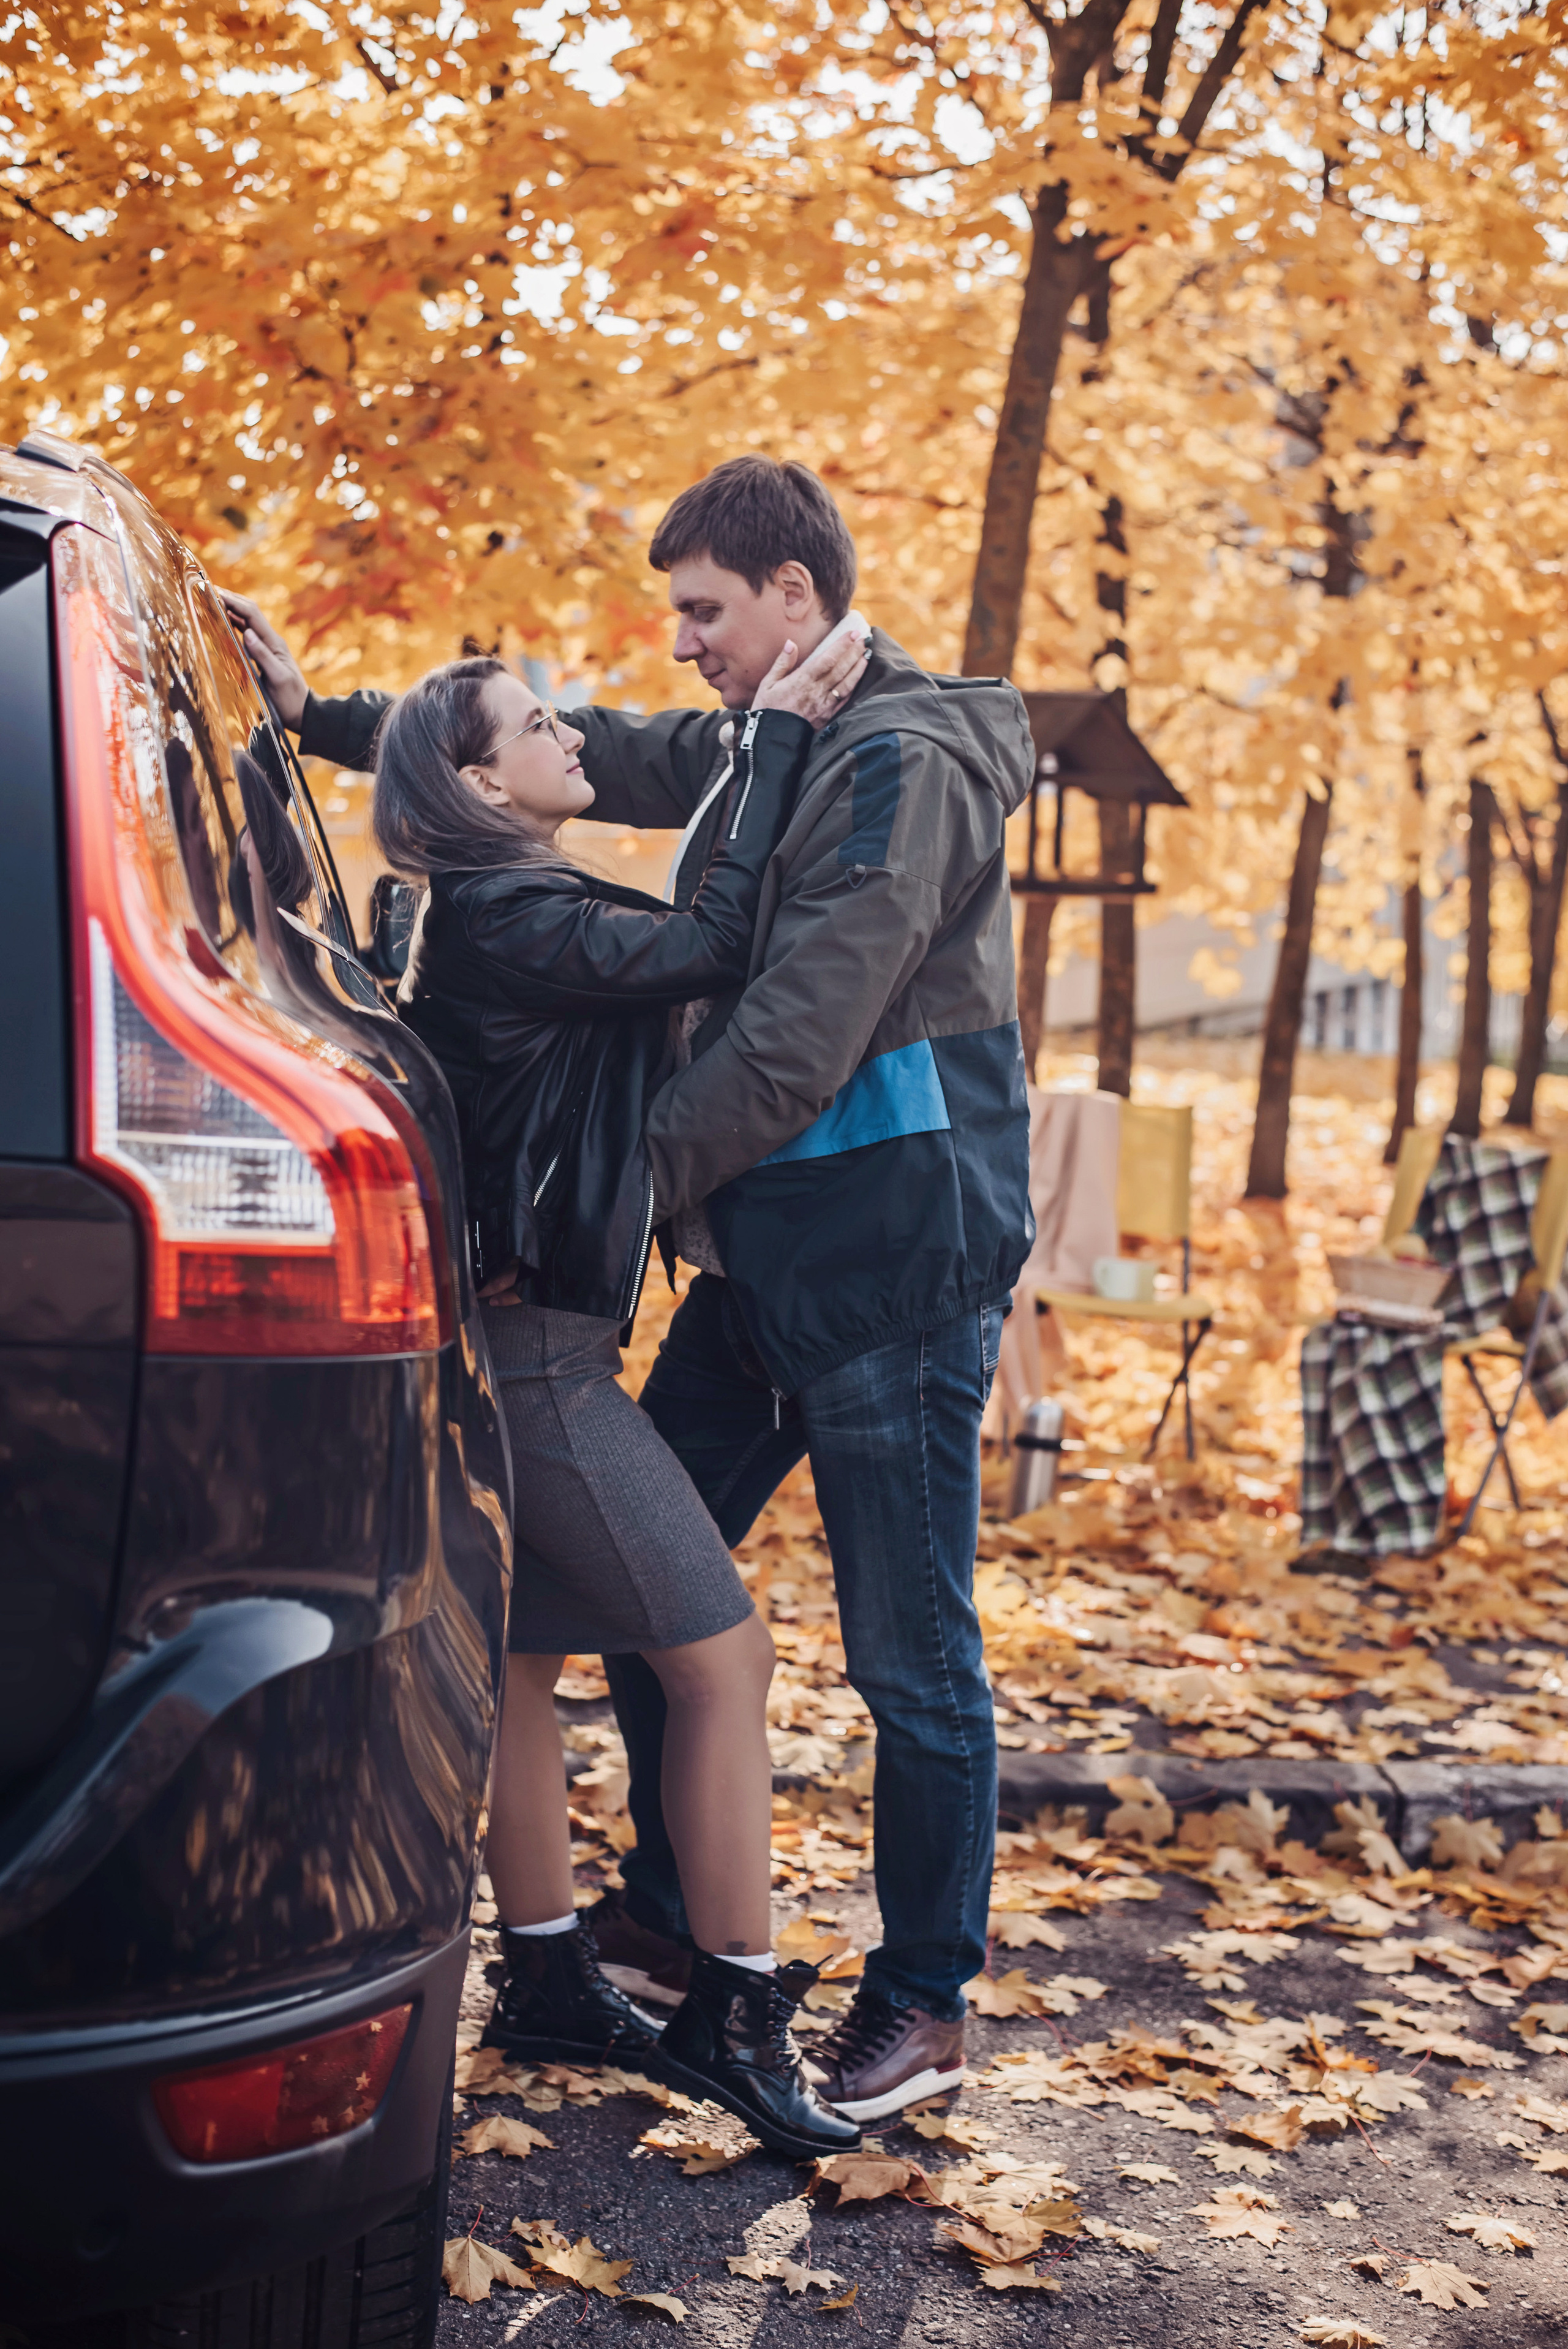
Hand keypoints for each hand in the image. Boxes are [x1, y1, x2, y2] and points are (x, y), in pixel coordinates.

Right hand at [218, 590, 308, 730]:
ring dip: (230, 610)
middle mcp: (270, 642)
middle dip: (230, 600)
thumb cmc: (290, 699)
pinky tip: (222, 623)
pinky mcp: (262, 656)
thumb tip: (247, 633)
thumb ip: (263, 656)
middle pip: (249, 613)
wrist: (302, 714)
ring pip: (246, 622)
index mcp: (274, 643)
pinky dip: (233, 625)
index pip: (252, 614)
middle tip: (208, 590)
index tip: (214, 592)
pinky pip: (246, 635)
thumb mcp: (278, 678)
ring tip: (211, 601)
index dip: (234, 601)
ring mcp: (266, 648)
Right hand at [752, 624, 870, 730]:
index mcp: (802, 680)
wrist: (772, 739)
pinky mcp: (827, 716)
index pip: (828, 659)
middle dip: (854, 652)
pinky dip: (854, 686)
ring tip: (867, 653)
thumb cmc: (767, 709)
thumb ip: (782, 663)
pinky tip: (859, 676)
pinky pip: (844, 699)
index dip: (842, 645)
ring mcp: (824, 705)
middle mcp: (816, 691)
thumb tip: (791, 643)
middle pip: (841, 669)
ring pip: (846, 683)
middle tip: (864, 638)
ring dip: (858, 668)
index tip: (852, 634)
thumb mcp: (768, 684)